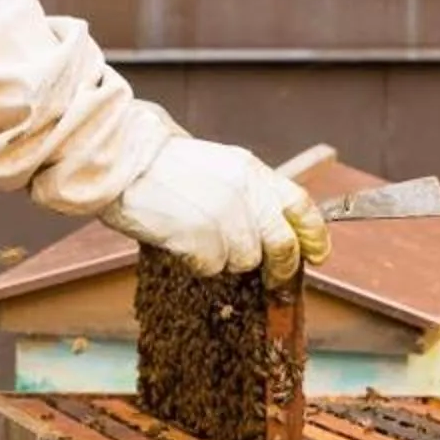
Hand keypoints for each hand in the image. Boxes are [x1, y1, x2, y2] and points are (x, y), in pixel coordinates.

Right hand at [101, 137, 330, 282]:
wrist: (121, 159)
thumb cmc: (160, 164)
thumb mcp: (216, 165)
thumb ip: (246, 191)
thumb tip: (269, 226)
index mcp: (251, 170)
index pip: (301, 205)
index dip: (314, 236)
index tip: (318, 254)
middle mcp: (245, 191)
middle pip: (282, 243)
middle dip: (281, 268)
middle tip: (274, 280)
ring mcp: (225, 215)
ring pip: (245, 260)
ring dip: (226, 259)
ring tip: (198, 238)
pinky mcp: (202, 236)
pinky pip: (212, 266)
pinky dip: (198, 262)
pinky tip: (180, 241)